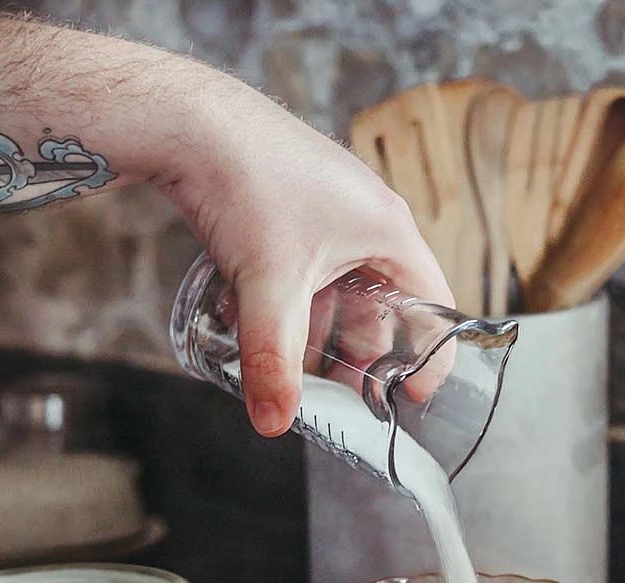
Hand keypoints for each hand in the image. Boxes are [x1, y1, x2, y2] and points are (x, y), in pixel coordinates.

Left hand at [161, 74, 453, 436]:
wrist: (189, 119)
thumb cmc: (247, 182)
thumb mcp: (269, 286)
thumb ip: (273, 359)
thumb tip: (274, 421)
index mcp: (389, 230)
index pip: (435, 303)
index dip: (431, 355)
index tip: (412, 395)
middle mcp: (370, 216)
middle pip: (388, 300)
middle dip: (367, 349)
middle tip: (348, 387)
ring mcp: (333, 206)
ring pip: (346, 284)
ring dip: (327, 325)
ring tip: (300, 359)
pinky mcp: (297, 202)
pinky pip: (314, 263)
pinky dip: (299, 296)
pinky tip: (260, 317)